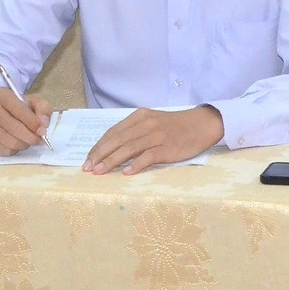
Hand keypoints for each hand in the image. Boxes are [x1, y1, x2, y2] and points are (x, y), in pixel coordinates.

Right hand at [0, 86, 50, 155]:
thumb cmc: (17, 107)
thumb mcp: (32, 101)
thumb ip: (42, 109)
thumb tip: (43, 125)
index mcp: (1, 94)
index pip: (18, 109)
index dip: (32, 122)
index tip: (42, 130)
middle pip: (13, 128)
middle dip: (30, 137)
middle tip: (38, 139)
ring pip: (9, 142)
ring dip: (23, 144)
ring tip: (27, 140)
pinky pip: (3, 151)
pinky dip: (14, 150)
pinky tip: (16, 143)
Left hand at [84, 106, 223, 174]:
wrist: (201, 124)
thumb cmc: (174, 125)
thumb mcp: (152, 121)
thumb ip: (134, 131)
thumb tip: (112, 147)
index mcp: (139, 116)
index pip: (113, 132)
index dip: (99, 146)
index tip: (88, 158)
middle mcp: (146, 124)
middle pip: (117, 140)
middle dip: (100, 155)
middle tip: (88, 168)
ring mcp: (156, 136)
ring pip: (129, 149)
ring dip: (112, 161)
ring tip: (100, 172)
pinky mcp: (167, 148)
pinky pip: (148, 157)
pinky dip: (136, 165)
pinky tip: (126, 173)